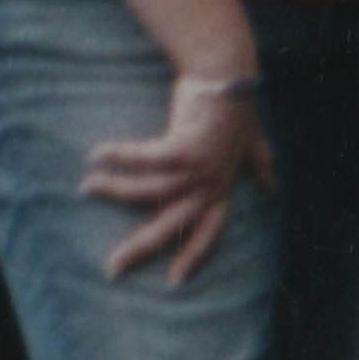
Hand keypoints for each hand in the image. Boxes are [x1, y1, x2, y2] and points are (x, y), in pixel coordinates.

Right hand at [83, 75, 274, 287]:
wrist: (230, 77)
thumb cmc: (235, 110)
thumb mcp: (251, 142)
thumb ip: (258, 162)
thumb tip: (271, 183)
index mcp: (223, 188)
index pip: (210, 231)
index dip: (194, 256)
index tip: (174, 282)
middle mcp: (212, 184)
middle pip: (173, 225)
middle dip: (141, 247)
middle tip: (113, 267)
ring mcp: (200, 168)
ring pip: (149, 192)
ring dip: (114, 189)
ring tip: (87, 187)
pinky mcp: (185, 148)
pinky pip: (144, 159)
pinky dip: (119, 156)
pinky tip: (96, 155)